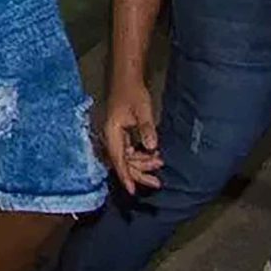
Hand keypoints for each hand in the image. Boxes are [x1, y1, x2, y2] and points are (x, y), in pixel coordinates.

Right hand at [100, 73, 161, 192]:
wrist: (126, 80)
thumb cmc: (132, 93)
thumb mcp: (143, 111)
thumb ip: (147, 129)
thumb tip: (151, 147)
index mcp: (112, 133)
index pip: (118, 160)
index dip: (126, 176)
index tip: (132, 191)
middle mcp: (110, 137)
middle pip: (123, 163)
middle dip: (139, 173)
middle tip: (157, 183)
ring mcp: (114, 136)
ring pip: (127, 158)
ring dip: (142, 163)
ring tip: (160, 163)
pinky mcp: (120, 134)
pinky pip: (129, 151)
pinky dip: (141, 155)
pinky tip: (153, 155)